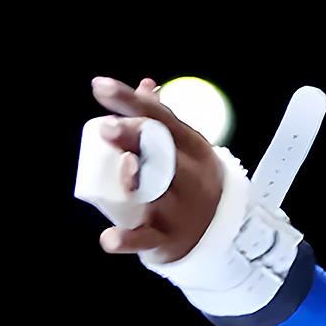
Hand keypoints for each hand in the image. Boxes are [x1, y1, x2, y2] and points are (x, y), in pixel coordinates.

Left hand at [89, 75, 222, 264]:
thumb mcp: (185, 148)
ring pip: (158, 193)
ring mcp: (179, 209)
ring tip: (125, 167)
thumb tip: (145, 85)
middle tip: (107, 127)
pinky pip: (146, 239)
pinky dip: (127, 240)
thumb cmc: (194, 181)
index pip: (160, 118)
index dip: (129, 101)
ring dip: (138, 180)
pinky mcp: (167, 239)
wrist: (225, 233)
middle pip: (162, 153)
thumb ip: (161, 119)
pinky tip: (109, 238)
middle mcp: (188, 175)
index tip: (100, 86)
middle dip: (136, 139)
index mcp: (191, 147)